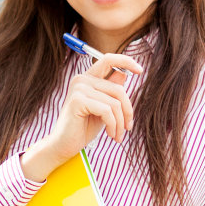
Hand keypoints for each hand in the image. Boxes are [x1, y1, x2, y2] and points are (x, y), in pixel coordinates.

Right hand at [22, 51, 143, 181]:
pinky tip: (110, 134)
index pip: (109, 60)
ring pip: (115, 102)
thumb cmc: (83, 128)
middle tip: (128, 127)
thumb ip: (111, 92)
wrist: (64, 146)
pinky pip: (107, 111)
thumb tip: (124, 74)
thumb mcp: (103, 108)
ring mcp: (78, 89)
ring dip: (120, 122)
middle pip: (118, 89)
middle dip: (128, 110)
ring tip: (117, 135)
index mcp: (87, 79)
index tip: (140, 70)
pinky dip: (113, 125)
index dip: (126, 62)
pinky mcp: (77, 101)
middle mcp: (81, 80)